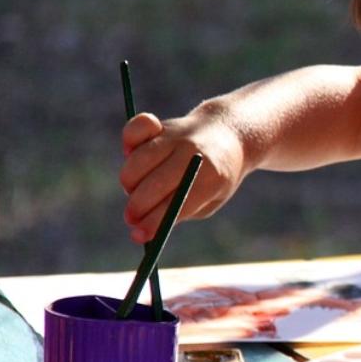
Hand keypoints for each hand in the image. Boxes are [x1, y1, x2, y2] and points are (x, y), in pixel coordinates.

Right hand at [119, 107, 246, 242]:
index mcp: (212, 177)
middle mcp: (193, 153)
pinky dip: (129, 141)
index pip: (177, 204)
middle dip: (137, 208)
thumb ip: (182, 211)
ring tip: (137, 190)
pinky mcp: (163, 125)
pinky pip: (137, 128)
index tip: (137, 236)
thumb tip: (143, 230)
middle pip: (154, 184)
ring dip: (129, 183)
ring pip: (138, 161)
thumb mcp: (211, 199)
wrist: (231, 134)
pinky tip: (131, 153)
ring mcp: (177, 136)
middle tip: (132, 219)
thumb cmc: (217, 175)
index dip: (154, 222)